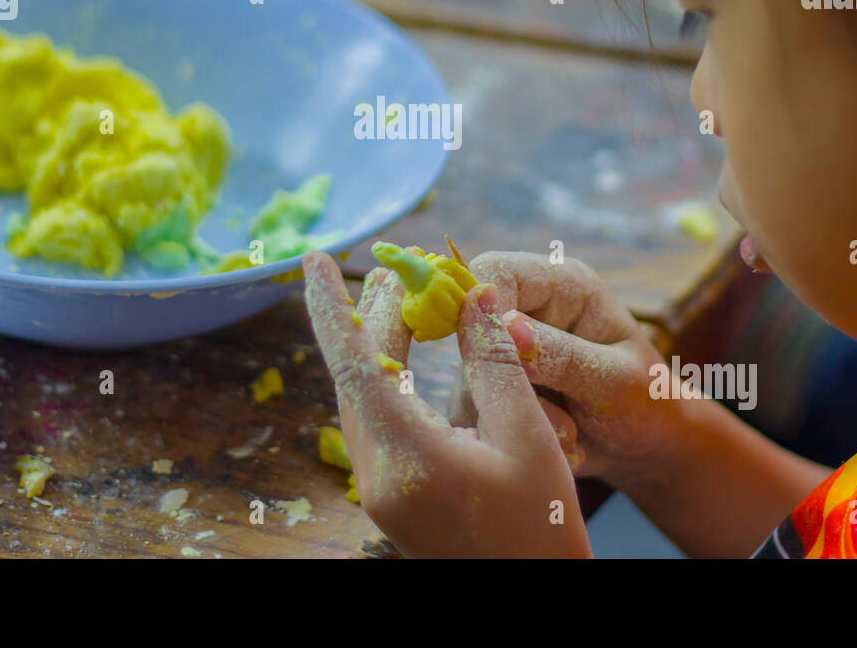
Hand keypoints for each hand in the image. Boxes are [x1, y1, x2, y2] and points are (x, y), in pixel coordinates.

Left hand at [302, 250, 591, 557]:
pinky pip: (373, 418)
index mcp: (407, 456)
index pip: (355, 363)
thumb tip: (475, 295)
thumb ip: (496, 362)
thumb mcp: (529, 436)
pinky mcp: (389, 493)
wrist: (531, 597)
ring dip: (374, 343)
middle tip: (393, 265)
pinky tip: (401, 352)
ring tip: (396, 295)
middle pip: (357, 374)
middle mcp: (377, 473)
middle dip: (369, 314)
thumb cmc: (542, 527)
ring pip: (360, 397)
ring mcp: (377, 487)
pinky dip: (384, 376)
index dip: (331, 305)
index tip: (313, 259)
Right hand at [446, 252, 671, 491]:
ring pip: (470, 377)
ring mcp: (505, 351)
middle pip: (471, 328)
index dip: (482, 308)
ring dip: (512, 415)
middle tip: (558, 418)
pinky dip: (508, 436)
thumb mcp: (616, 381)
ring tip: (568, 434)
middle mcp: (525, 310)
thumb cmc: (649, 403)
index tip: (498, 361)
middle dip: (505, 381)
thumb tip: (505, 326)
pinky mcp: (494, 387)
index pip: (494, 271)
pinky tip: (551, 444)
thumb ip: (564, 356)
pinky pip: (474, 410)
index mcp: (561, 286)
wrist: (648, 448)